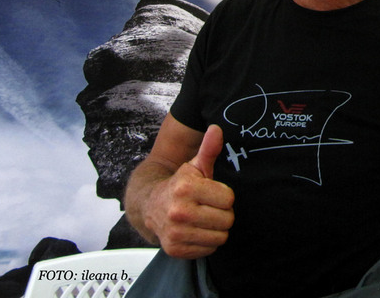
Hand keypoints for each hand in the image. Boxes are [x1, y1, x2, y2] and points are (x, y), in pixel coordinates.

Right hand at [148, 125, 234, 258]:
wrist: (150, 205)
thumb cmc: (180, 185)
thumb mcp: (195, 165)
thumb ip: (209, 149)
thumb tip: (217, 129)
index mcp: (186, 187)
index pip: (229, 199)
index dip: (223, 195)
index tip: (211, 192)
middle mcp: (179, 210)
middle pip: (227, 220)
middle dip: (222, 213)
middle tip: (208, 207)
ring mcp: (176, 232)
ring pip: (221, 237)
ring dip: (215, 228)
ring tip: (203, 218)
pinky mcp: (175, 249)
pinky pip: (209, 249)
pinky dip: (206, 242)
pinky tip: (195, 230)